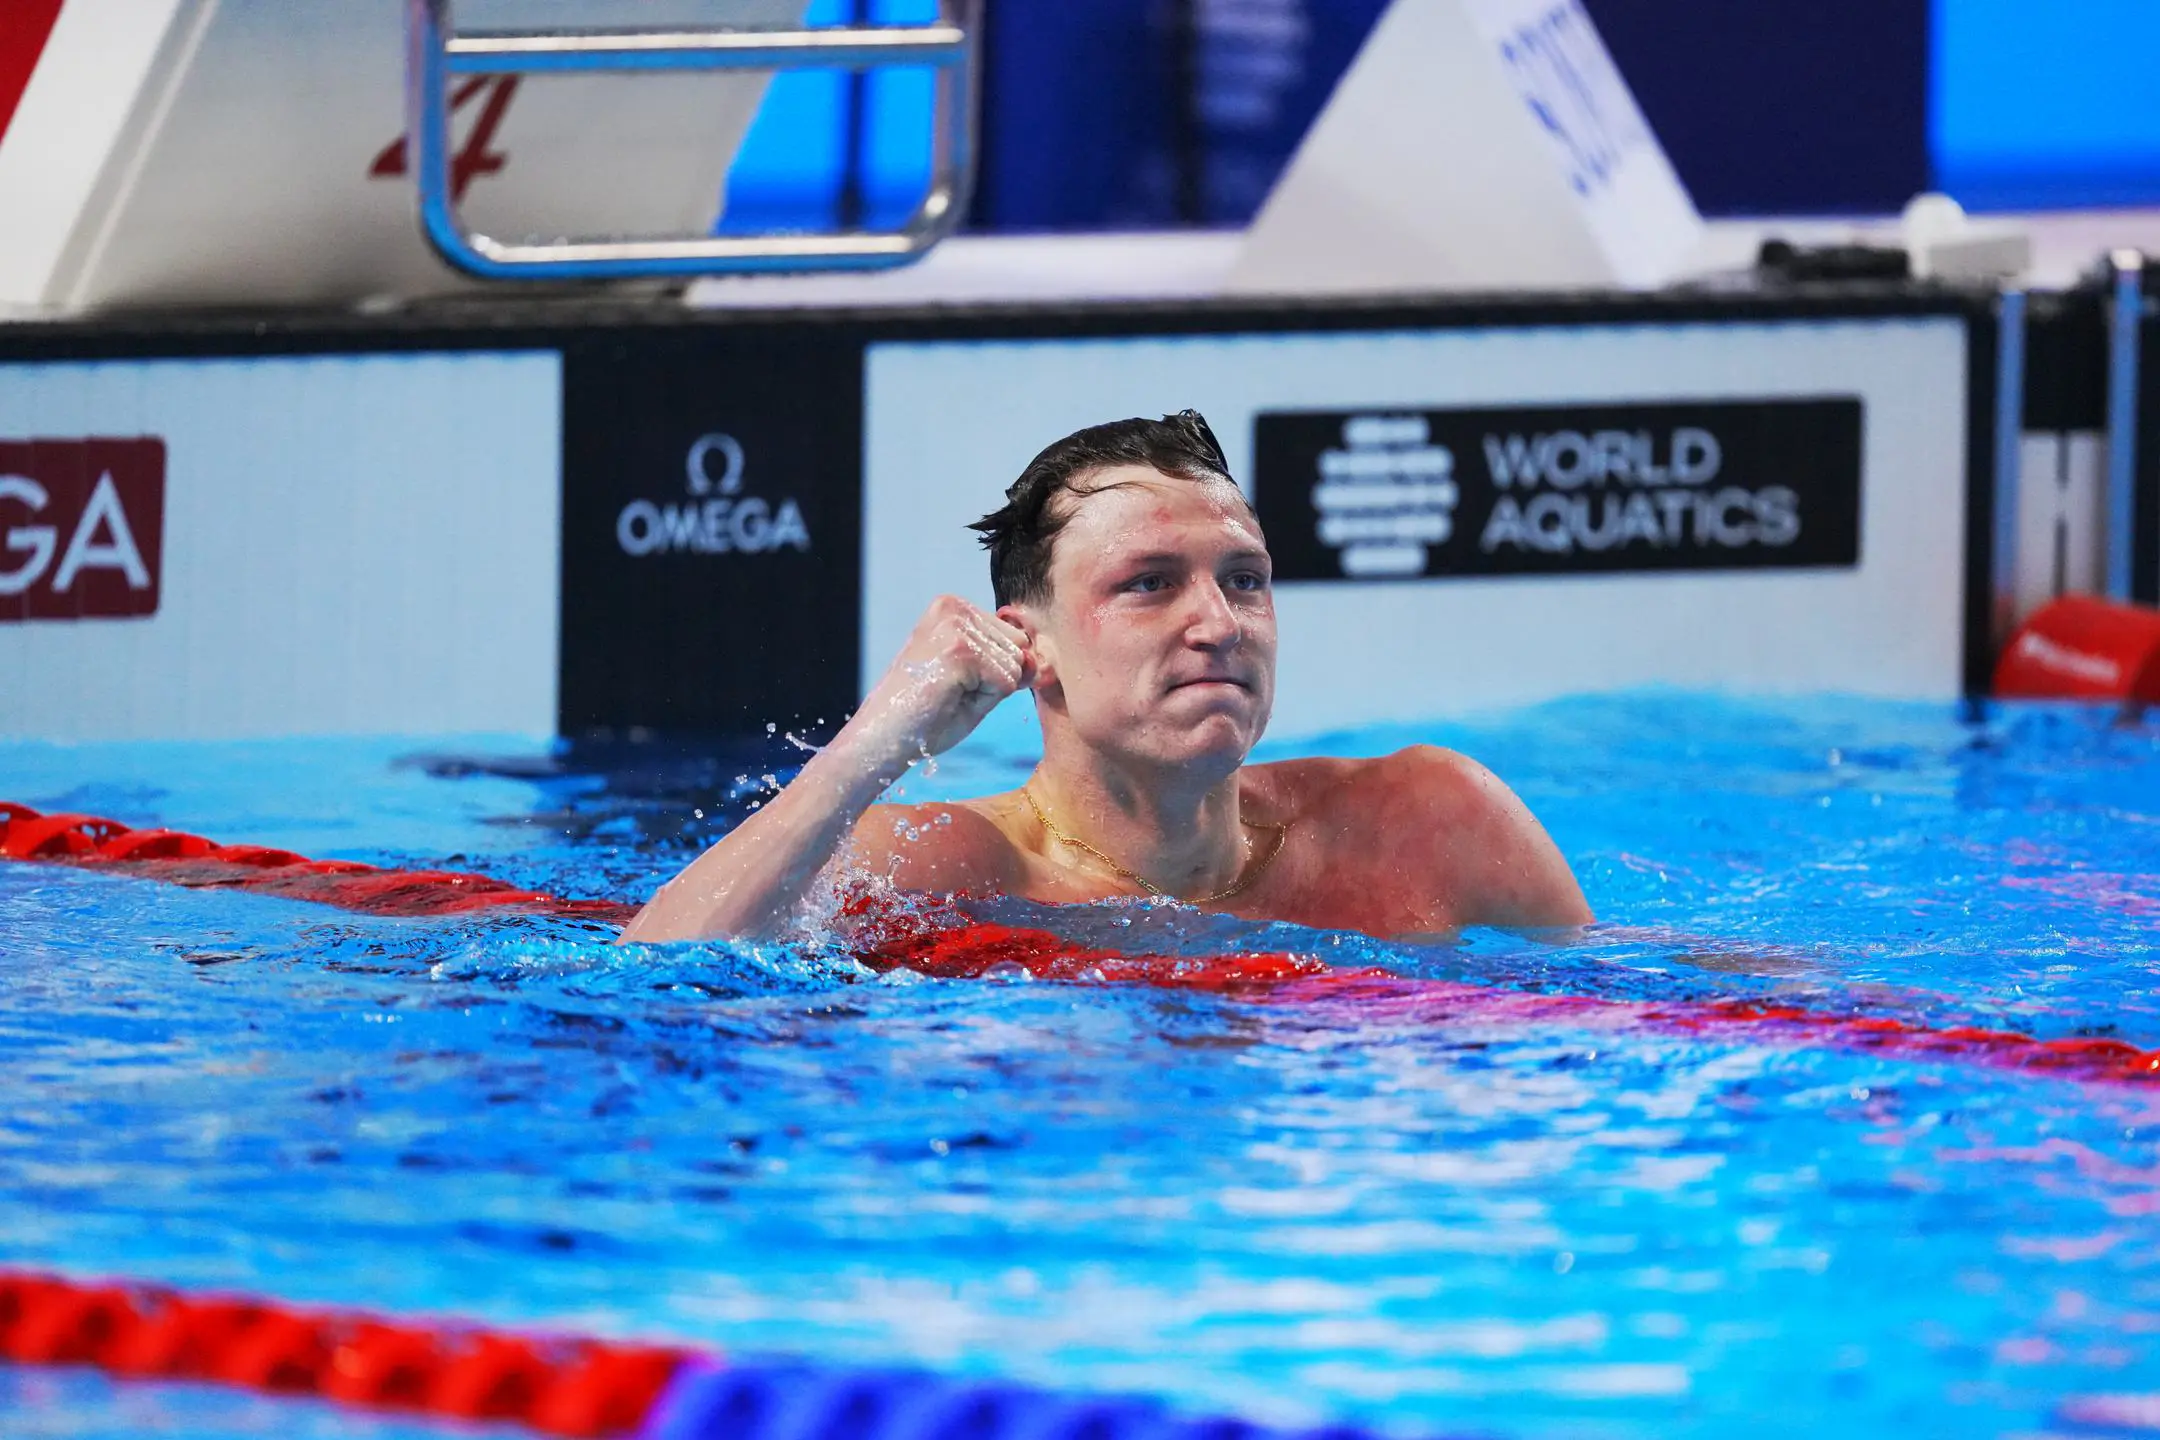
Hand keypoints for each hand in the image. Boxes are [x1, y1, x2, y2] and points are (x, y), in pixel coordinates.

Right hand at [848, 595, 1035, 760]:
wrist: (884, 738)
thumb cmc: (927, 715)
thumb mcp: (980, 682)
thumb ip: (1013, 665)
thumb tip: (1037, 657)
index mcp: (954, 606)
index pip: (1014, 638)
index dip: (994, 672)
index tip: (952, 681)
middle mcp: (954, 607)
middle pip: (1019, 647)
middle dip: (995, 679)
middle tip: (950, 690)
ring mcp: (956, 626)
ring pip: (1016, 666)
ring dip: (988, 691)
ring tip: (948, 694)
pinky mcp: (960, 651)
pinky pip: (1007, 683)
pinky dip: (984, 701)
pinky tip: (947, 698)